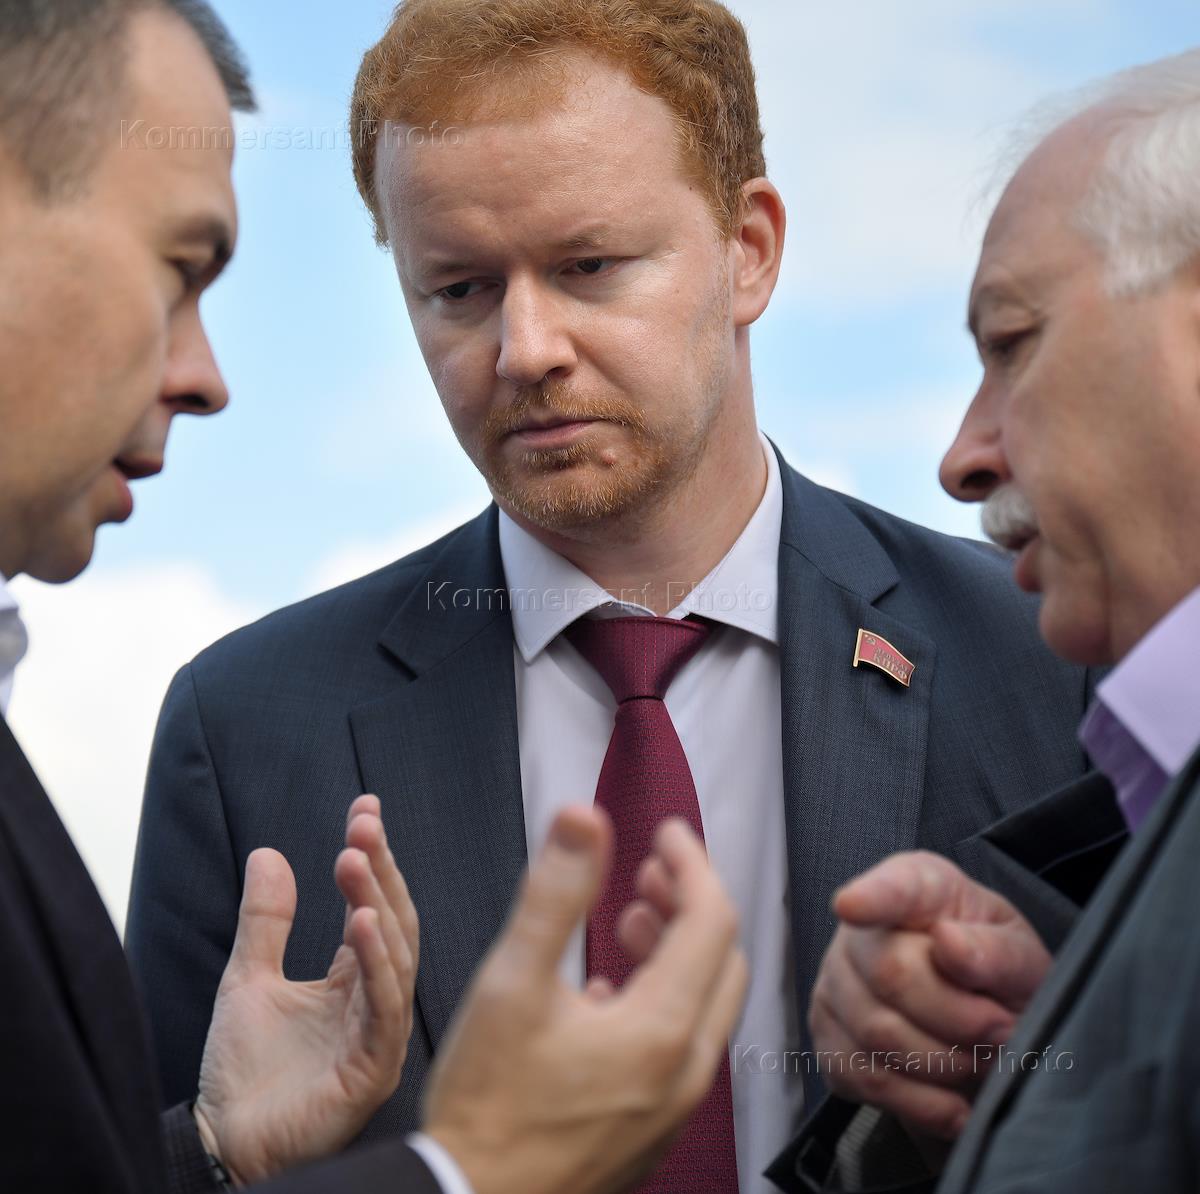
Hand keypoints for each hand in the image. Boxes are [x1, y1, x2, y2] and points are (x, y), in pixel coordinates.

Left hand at [194, 794, 417, 1184]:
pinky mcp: (373, 1068)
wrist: (223, 1147)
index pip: (373, 904)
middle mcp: (375, 999)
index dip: (372, 856)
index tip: (364, 806)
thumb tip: (269, 853)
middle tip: (362, 825)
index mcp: (352, 978)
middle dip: (380, 869)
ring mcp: (379, 1033)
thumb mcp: (247, 979)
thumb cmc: (243, 1074)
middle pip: (393, 920)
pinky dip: (377, 962)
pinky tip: (362, 923)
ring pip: (396, 956)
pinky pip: (385, 1007)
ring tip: (355, 859)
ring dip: (378, 904)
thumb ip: (264, 921)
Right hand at [423, 806, 747, 1193]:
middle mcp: (685, 1071)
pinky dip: (665, 999)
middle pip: (721, 960)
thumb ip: (554, 894)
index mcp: (662, 1029)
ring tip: (630, 919)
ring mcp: (673, 1106)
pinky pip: (683, 1047)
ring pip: (705, 1005)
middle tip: (651, 871)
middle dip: (692, 903)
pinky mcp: (651, 1127)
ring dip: (679, 950)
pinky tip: (610, 991)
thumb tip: (582, 819)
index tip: (666, 833)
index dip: (692, 863)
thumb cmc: (487, 1108)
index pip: (712, 919)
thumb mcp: (511, 983)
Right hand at [809, 850, 1049, 1143]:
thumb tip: (950, 944)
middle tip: (1002, 1031)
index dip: (870, 896)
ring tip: (979, 1060)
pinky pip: (865, 1078)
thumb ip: (997, 952)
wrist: (983, 1031)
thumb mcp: (1024, 960)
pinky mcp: (828, 1037)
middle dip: (961, 1019)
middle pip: (891, 975)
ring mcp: (834, 983)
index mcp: (917, 888)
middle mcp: (861, 930)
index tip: (853, 906)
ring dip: (944, 1064)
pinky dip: (918, 1102)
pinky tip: (950, 1101)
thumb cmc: (998, 978)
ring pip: (877, 1034)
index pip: (891, 887)